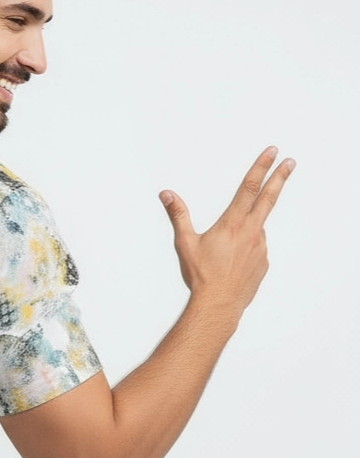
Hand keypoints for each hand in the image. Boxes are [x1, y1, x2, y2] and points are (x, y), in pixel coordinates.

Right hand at [159, 146, 294, 320]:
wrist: (219, 304)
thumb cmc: (202, 276)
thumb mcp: (185, 243)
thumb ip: (178, 215)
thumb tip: (167, 195)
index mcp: (232, 224)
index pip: (249, 188)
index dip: (261, 167)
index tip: (272, 153)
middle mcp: (251, 232)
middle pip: (269, 198)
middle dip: (280, 177)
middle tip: (290, 162)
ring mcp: (260, 247)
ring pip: (257, 227)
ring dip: (249, 227)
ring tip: (227, 248)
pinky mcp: (263, 261)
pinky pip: (256, 247)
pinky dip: (247, 246)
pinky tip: (233, 260)